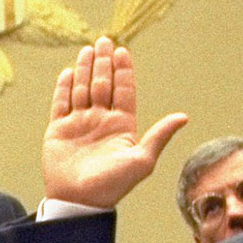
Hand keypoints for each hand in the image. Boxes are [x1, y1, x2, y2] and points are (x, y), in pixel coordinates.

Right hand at [39, 38, 187, 208]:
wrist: (79, 201)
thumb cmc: (112, 185)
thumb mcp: (141, 160)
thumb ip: (159, 135)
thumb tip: (184, 116)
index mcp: (122, 125)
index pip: (124, 90)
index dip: (123, 70)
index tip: (122, 51)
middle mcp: (100, 120)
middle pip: (102, 84)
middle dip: (103, 62)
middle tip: (104, 41)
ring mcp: (79, 124)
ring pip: (82, 89)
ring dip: (84, 69)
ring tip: (87, 50)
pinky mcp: (58, 130)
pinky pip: (60, 104)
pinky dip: (63, 87)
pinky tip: (67, 72)